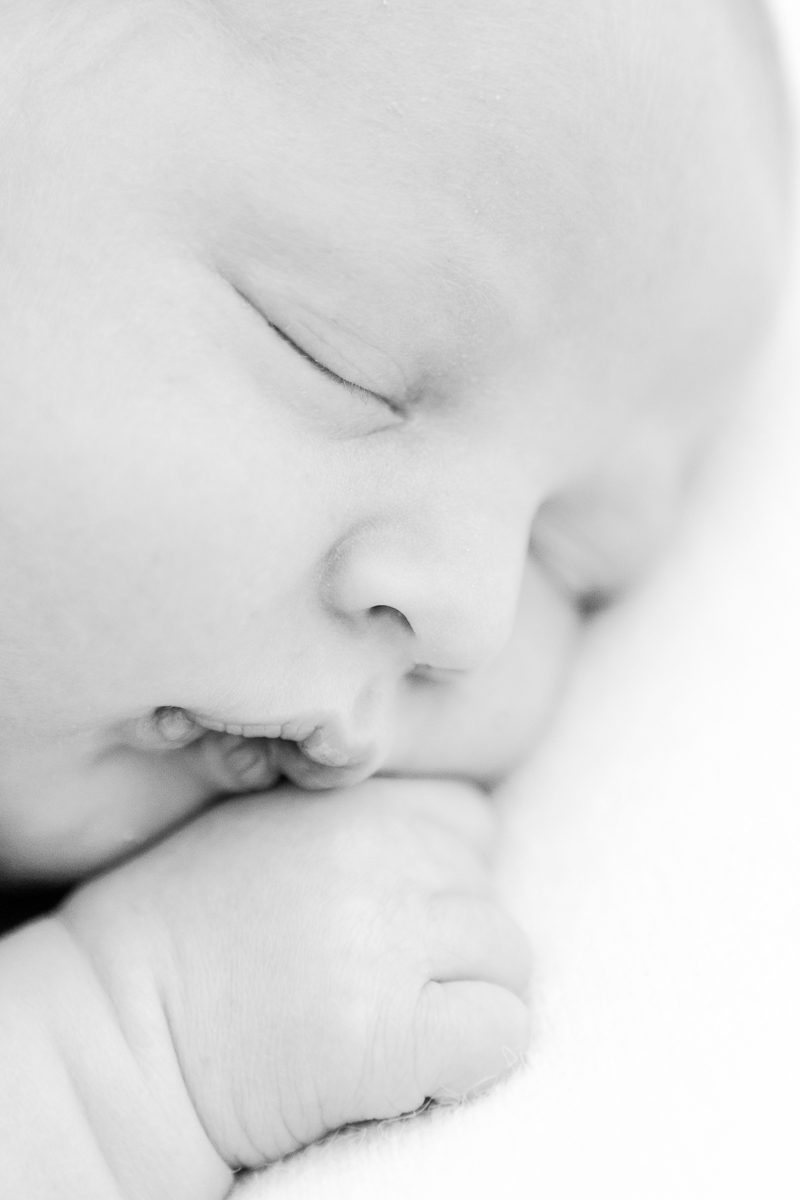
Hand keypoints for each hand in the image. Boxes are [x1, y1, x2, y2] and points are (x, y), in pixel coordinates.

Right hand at [60, 777, 531, 1168]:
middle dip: (454, 948)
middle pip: (491, 896)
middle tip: (382, 986)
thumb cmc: (184, 932)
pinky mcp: (389, 1035)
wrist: (114, 1033)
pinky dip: (470, 1061)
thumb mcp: (270, 829)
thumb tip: (456, 847)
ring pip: (509, 963)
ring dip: (467, 1002)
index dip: (448, 874)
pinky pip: (500, 1036)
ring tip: (388, 1025)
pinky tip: (403, 1070)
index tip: (400, 918)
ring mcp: (388, 941)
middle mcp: (380, 854)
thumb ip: (360, 822)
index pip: (471, 820)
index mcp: (353, 801)